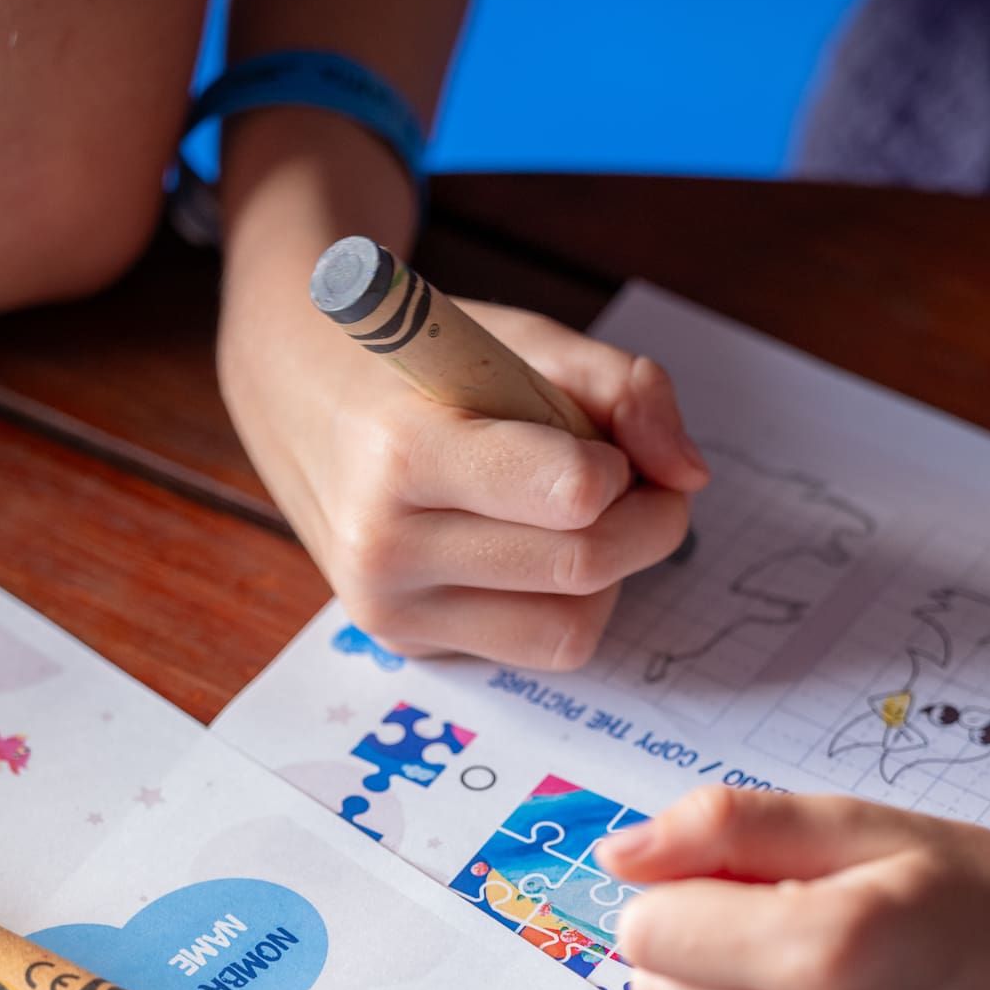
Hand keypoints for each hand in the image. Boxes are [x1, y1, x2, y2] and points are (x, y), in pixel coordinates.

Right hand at [220, 281, 707, 667]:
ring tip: (580, 518)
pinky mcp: (407, 645)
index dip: (623, 469)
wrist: (298, 395)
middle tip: (640, 484)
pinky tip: (535, 551)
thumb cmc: (421, 363)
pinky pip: (537, 648)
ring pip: (571, 628)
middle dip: (646, 525)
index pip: (573, 496)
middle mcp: (387, 546)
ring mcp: (391, 609)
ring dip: (610, 574)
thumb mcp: (522, 340)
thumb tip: (691, 476)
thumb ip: (624, 390)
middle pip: (583, 568)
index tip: (613, 444)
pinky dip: (567, 603)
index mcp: (406, 452)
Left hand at [597, 787, 989, 989]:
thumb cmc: (982, 893)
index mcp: (828, 950)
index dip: (684, 893)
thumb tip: (618, 855)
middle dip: (705, 949)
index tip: (756, 880)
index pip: (648, 932)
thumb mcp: (861, 826)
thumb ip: (728, 827)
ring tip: (842, 981)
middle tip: (807, 926)